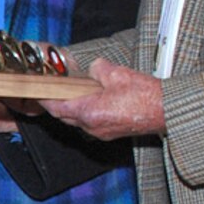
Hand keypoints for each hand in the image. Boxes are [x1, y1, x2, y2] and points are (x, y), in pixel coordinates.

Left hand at [44, 59, 164, 139]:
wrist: (166, 112)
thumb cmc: (146, 96)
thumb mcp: (117, 73)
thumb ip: (98, 69)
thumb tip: (93, 69)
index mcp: (90, 112)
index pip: (57, 108)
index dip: (45, 100)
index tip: (37, 93)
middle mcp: (92, 126)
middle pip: (64, 117)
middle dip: (56, 104)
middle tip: (53, 91)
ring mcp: (101, 133)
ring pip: (77, 121)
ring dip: (72, 109)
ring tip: (73, 94)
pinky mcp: (111, 134)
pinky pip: (90, 124)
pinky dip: (85, 114)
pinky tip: (93, 102)